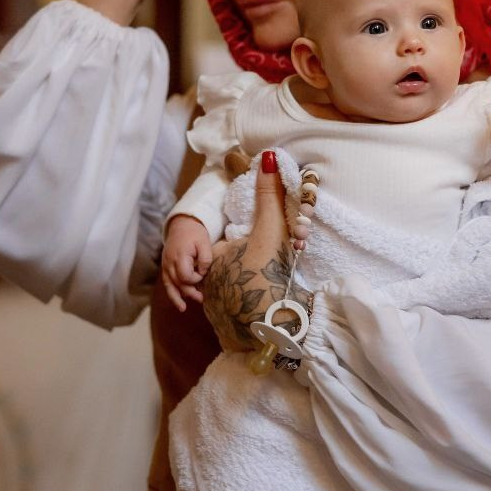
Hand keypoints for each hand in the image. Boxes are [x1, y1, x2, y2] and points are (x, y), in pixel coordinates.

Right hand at [162, 215, 212, 311]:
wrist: (181, 225)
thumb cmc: (195, 234)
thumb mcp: (204, 243)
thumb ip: (205, 259)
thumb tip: (202, 274)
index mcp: (180, 256)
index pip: (185, 275)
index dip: (195, 279)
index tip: (203, 275)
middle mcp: (169, 262)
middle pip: (178, 283)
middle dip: (190, 292)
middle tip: (202, 299)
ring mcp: (166, 265)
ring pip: (169, 285)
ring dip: (177, 297)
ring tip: (183, 308)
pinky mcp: (165, 267)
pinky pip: (167, 282)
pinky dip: (171, 292)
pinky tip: (178, 302)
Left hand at [202, 151, 311, 351]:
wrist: (278, 332)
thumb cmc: (268, 276)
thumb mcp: (271, 229)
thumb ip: (269, 194)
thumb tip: (267, 158)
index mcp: (215, 260)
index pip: (226, 241)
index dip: (250, 240)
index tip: (266, 245)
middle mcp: (211, 285)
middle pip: (231, 265)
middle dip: (251, 263)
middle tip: (274, 264)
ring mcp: (221, 310)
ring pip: (234, 288)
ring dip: (252, 285)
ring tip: (272, 284)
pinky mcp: (233, 329)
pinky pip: (239, 310)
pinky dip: (253, 304)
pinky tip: (269, 303)